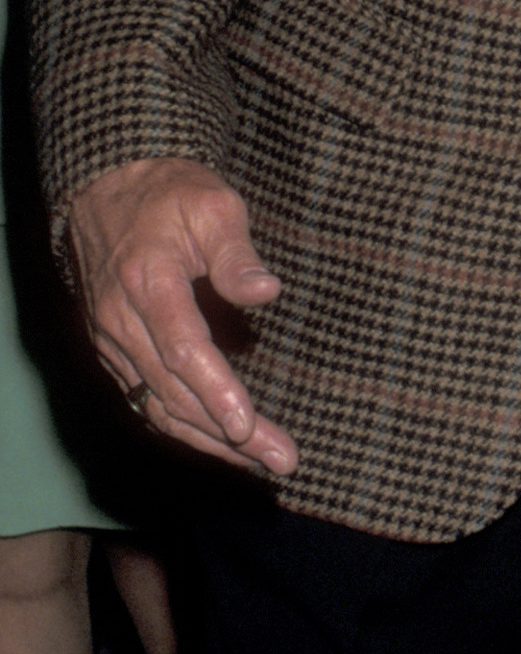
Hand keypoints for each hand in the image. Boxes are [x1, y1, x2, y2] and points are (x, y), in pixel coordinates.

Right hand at [65, 157, 295, 478]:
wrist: (106, 189)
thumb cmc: (169, 194)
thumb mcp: (212, 204)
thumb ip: (237, 252)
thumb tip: (267, 291)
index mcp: (148, 283)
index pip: (183, 350)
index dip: (216, 392)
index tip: (248, 425)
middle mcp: (121, 321)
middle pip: (175, 391)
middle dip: (228, 433)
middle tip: (282, 459)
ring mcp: (111, 341)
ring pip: (156, 406)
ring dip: (208, 440)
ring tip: (261, 464)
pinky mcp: (113, 350)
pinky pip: (143, 399)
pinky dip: (179, 428)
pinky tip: (217, 445)